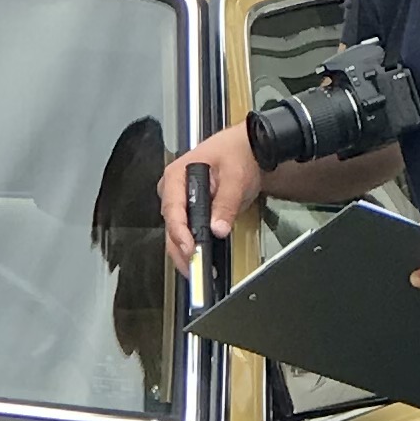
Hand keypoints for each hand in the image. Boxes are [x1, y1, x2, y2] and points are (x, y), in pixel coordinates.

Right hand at [161, 124, 260, 270]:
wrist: (248, 151)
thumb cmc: (237, 155)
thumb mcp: (235, 177)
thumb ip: (226, 203)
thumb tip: (218, 227)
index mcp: (177, 175)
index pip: (172, 207)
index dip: (179, 231)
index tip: (190, 248)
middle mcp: (173, 190)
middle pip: (171, 225)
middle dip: (181, 248)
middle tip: (195, 267)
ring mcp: (180, 202)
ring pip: (176, 233)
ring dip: (186, 252)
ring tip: (200, 270)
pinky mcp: (190, 213)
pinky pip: (187, 233)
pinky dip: (194, 247)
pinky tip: (202, 261)